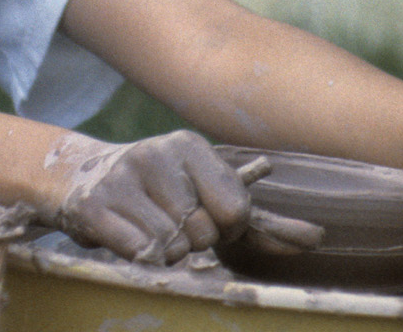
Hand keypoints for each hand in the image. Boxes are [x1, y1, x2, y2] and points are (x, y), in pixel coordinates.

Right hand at [42, 130, 321, 265]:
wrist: (83, 180)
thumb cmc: (163, 193)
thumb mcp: (210, 195)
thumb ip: (264, 221)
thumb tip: (319, 239)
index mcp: (192, 146)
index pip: (237, 211)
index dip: (225, 229)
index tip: (207, 218)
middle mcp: (159, 153)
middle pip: (203, 233)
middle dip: (191, 242)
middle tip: (171, 222)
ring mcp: (124, 177)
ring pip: (170, 247)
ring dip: (164, 252)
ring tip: (148, 227)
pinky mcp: (94, 205)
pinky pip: (139, 253)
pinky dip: (139, 256)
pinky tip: (127, 234)